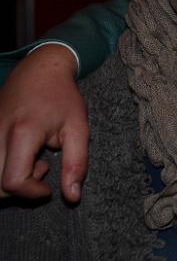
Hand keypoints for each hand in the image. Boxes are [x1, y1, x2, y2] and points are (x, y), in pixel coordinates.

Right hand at [0, 44, 87, 201]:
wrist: (40, 70)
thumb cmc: (62, 96)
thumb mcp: (78, 127)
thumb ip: (77, 163)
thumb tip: (72, 197)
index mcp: (22, 133)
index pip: (12, 181)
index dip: (32, 193)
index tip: (50, 186)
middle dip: (18, 191)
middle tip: (43, 169)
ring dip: (8, 181)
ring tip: (33, 162)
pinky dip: (2, 169)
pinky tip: (21, 155)